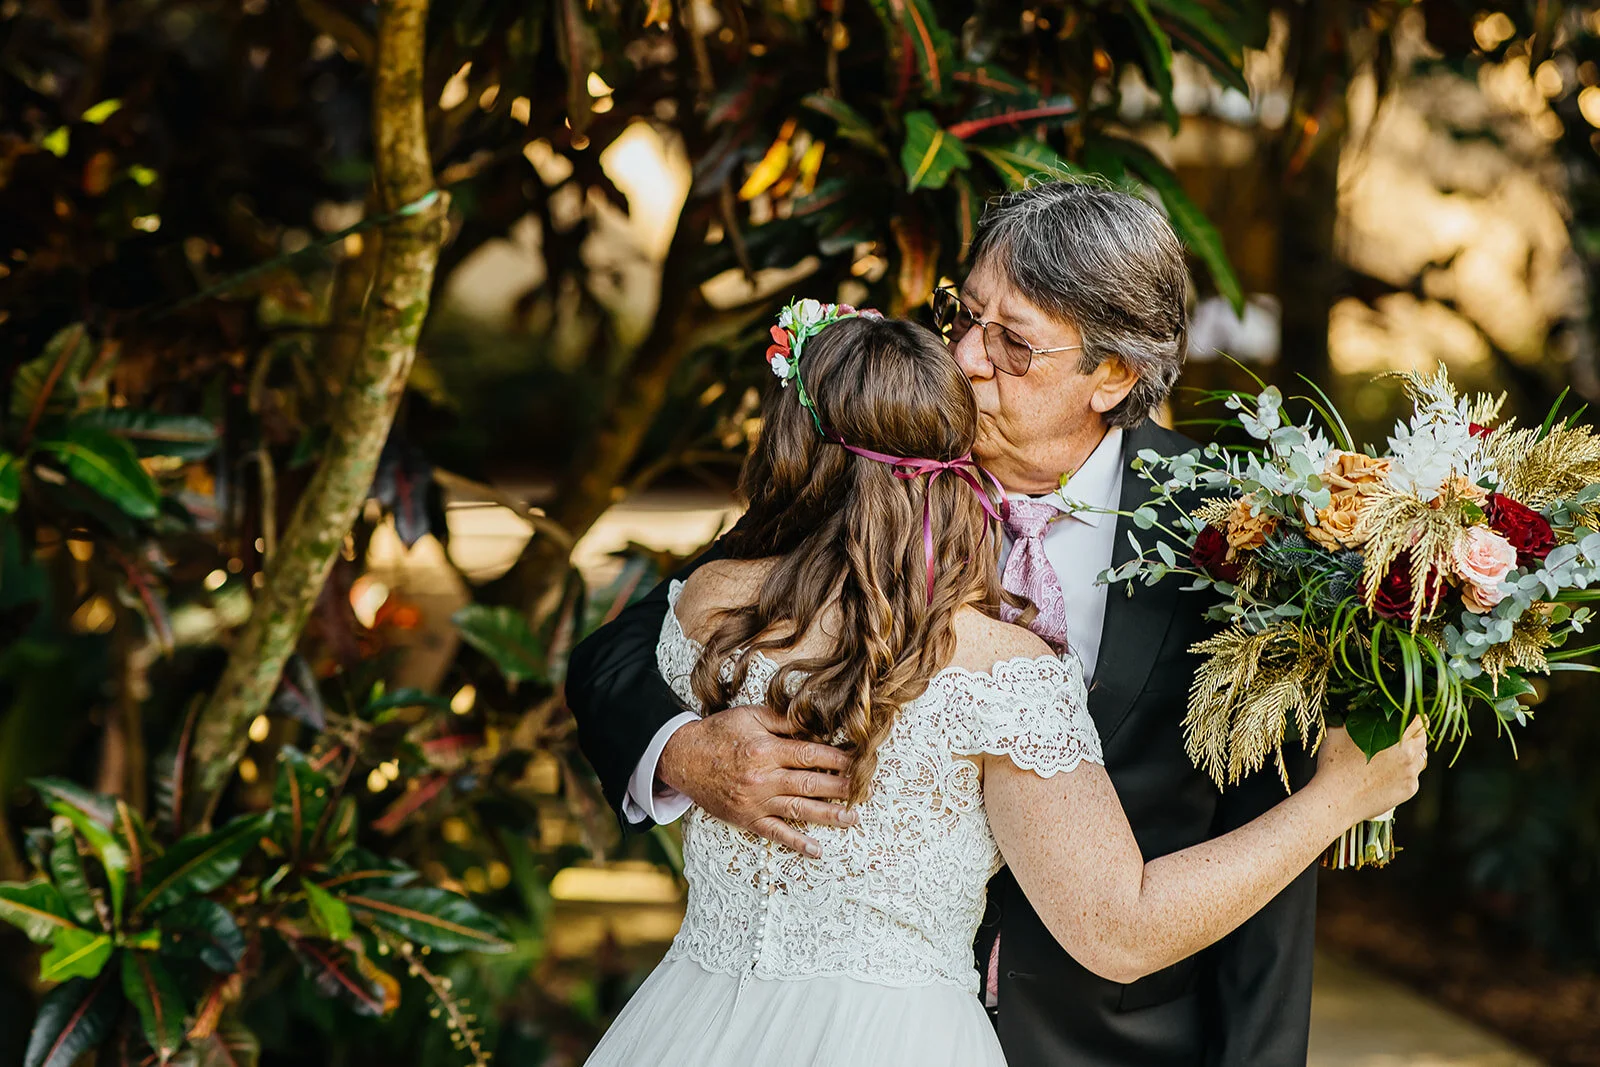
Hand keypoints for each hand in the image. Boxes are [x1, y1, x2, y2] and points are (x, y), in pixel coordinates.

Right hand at [657, 705, 855, 856]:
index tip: (859, 761)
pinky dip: (796, 843)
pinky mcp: (747, 818)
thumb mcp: (749, 716)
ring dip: (828, 815)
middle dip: (842, 787)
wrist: (682, 758)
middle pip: (811, 784)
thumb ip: (782, 720)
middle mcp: (763, 778)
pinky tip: (816, 850)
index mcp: (766, 750)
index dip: (838, 759)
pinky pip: (775, 833)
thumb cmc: (718, 733)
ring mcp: (756, 801)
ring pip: (799, 810)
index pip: (810, 755)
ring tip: (852, 818)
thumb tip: (813, 722)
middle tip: (866, 791)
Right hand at [1313, 718, 1427, 823]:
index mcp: (1395, 736)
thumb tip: (1358, 707)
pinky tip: (1387, 774)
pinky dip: (1405, 773)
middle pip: (1423, 738)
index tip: (1409, 715)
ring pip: (1421, 758)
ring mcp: (1411, 774)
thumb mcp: (1339, 731)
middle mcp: (1409, 754)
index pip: (1419, 720)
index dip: (1415, 716)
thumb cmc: (1334, 764)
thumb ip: (1354, 717)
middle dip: (1415, 734)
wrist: (1335, 800)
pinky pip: (1413, 776)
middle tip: (1401, 734)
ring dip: (1413, 754)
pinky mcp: (1409, 790)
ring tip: (1393, 755)